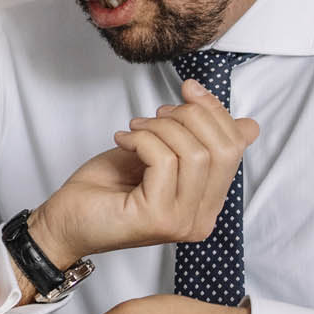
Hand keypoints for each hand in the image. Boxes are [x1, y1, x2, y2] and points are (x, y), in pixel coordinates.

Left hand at [28, 79, 258, 271]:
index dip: (215, 112)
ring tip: (135, 129)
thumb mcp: (160, 154)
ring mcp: (181, 221)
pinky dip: (142, 139)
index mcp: (207, 204)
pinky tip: (124, 140)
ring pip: (195, 152)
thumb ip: (197, 140)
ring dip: (160, 127)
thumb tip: (247, 124)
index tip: (188, 91)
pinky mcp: (157, 218)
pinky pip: (164, 160)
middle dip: (189, 117)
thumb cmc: (106, 188)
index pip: (234, 150)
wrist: (65, 219)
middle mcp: (200, 219)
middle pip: (222, 150)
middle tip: (155, 115)